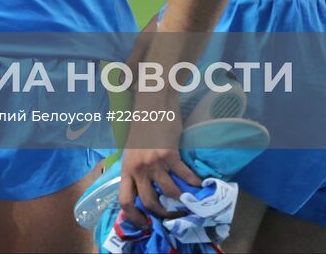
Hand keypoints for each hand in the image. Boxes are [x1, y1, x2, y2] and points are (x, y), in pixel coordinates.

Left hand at [117, 94, 197, 226]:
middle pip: (149, 202)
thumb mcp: (131, 150)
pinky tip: (200, 184)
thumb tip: (144, 188)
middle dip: (163, 214)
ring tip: (190, 202)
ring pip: (170, 192)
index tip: (145, 223)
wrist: (153, 102)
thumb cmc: (142, 124)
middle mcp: (138, 168)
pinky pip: (185, 176)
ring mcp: (154, 162)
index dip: (134, 217)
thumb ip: (136, 169)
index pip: (125, 200)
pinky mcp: (170, 154)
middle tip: (173, 216)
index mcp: (126, 168)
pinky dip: (194, 183)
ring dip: (182, 200)